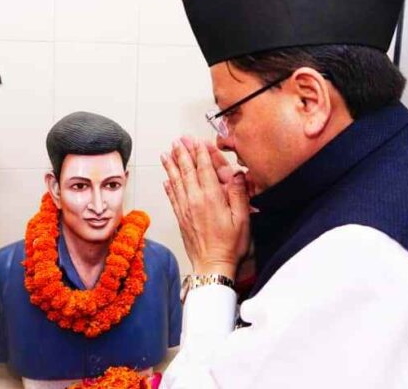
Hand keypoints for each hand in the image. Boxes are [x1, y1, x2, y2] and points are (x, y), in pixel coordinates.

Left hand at [161, 137, 249, 277]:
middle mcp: (195, 200)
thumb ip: (238, 194)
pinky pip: (172, 197)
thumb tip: (237, 174)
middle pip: (187, 171)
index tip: (196, 141)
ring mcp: (185, 209)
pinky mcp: (181, 218)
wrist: (212, 266)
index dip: (200, 152)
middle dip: (182, 154)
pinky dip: (169, 186)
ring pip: (176, 182)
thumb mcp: (242, 218)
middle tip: (177, 141)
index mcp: (211, 197)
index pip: (204, 168)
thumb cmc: (230, 245)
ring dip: (171, 166)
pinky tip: (166, 180)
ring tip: (166, 154)